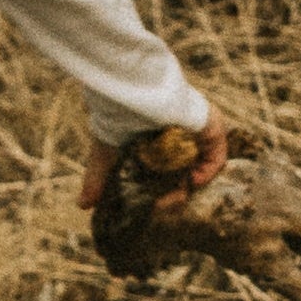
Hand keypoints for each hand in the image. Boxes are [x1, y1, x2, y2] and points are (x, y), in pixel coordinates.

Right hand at [78, 109, 230, 217]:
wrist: (133, 95)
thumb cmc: (117, 118)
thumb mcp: (106, 152)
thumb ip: (97, 179)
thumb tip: (83, 206)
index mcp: (159, 143)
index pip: (168, 174)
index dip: (164, 194)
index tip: (155, 204)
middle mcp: (180, 137)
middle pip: (185, 173)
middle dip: (175, 194)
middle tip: (163, 204)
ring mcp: (197, 132)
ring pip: (201, 166)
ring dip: (190, 185)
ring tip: (177, 195)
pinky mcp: (211, 126)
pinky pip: (216, 154)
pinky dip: (208, 171)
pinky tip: (192, 181)